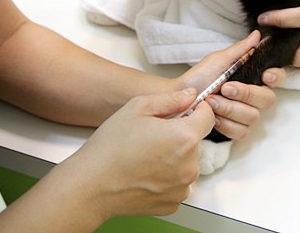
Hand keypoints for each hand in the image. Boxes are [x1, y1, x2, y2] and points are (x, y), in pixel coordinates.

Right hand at [65, 89, 215, 219]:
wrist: (91, 184)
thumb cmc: (110, 147)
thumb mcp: (138, 108)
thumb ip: (171, 99)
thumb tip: (190, 96)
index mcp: (184, 137)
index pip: (208, 117)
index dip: (197, 110)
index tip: (186, 111)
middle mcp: (189, 165)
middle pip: (195, 141)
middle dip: (180, 135)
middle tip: (152, 136)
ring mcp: (182, 187)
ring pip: (186, 163)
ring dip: (174, 158)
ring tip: (146, 156)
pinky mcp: (173, 203)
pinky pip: (177, 184)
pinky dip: (166, 178)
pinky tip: (145, 173)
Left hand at [177, 31, 284, 139]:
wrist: (182, 98)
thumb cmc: (200, 77)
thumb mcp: (218, 60)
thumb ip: (239, 49)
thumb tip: (257, 34)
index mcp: (253, 78)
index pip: (277, 77)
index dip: (276, 77)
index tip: (265, 75)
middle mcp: (254, 98)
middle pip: (268, 100)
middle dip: (246, 94)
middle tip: (225, 88)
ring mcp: (246, 115)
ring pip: (253, 117)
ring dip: (230, 108)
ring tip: (211, 101)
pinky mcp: (236, 131)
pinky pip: (241, 131)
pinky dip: (226, 124)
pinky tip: (214, 117)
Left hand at [258, 0, 299, 69]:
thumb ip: (285, 18)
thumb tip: (261, 20)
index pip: (273, 54)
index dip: (262, 42)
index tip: (253, 29)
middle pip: (276, 50)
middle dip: (268, 37)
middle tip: (259, 20)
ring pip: (283, 44)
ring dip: (277, 32)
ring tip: (268, 17)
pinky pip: (290, 40)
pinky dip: (285, 31)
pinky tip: (281, 19)